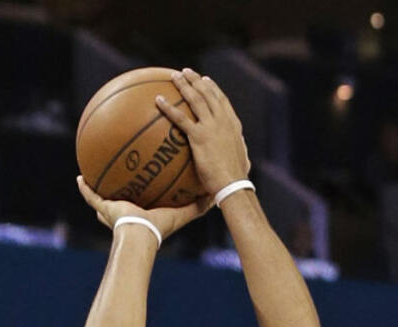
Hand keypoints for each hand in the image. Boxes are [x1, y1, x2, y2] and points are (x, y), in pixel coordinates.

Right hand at [76, 176, 209, 241]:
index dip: (143, 192)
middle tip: (118, 175)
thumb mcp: (181, 214)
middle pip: (120, 199)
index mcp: (142, 214)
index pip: (142, 201)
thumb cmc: (159, 228)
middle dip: (118, 189)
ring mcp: (112, 211)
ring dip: (97, 186)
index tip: (145, 180)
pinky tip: (79, 177)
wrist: (140, 234)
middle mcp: (125, 212)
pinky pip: (91, 196)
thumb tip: (213, 196)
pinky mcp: (103, 209)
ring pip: (102, 197)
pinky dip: (85, 189)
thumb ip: (197, 206)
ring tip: (93, 170)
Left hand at [156, 69, 250, 197]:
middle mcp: (223, 120)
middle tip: (185, 72)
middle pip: (208, 94)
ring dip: (184, 85)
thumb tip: (238, 159)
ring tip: (173, 76)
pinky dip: (168, 107)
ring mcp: (212, 126)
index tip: (205, 80)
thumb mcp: (240, 161)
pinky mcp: (199, 136)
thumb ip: (236, 153)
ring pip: (195, 99)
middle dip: (196, 80)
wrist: (233, 183)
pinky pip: (180, 118)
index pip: (222, 101)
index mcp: (233, 125)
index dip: (212, 89)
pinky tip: (158, 100)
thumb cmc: (235, 178)